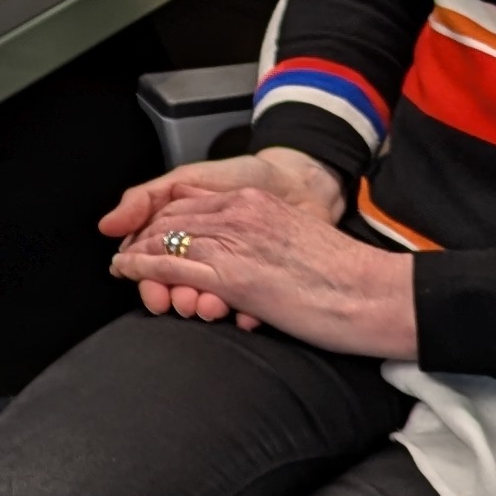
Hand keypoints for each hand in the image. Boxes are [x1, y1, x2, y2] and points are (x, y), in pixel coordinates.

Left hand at [100, 151, 415, 356]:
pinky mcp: (232, 275)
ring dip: (137, 254)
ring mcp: (235, 241)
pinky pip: (172, 265)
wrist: (373, 294)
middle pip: (172, 216)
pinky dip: (142, 267)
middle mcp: (241, 212)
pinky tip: (128, 272)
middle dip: (144, 235)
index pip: (191, 202)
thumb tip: (245, 260)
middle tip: (127, 253)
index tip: (147, 234)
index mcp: (257, 201)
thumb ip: (261, 241)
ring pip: (166, 239)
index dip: (161, 218)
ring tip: (122, 267)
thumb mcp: (294, 243)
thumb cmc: (344, 279)